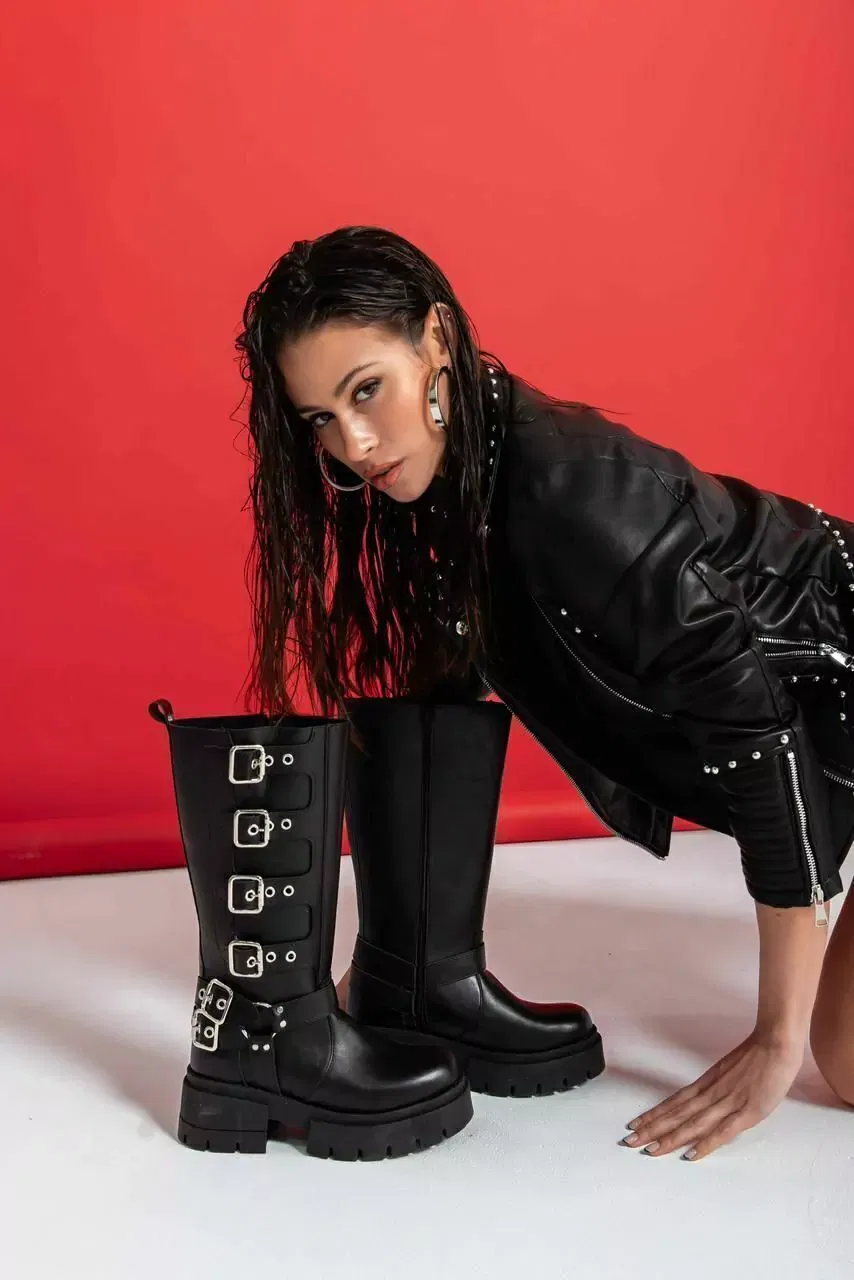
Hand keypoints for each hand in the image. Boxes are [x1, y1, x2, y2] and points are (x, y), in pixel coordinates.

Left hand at [621, 1029, 804, 1160]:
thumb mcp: (729, 1071)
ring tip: (649, 1149)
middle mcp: (711, 1093)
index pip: (675, 1102)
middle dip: (652, 1129)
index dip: (655, 1114)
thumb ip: (717, 1087)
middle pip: (676, 1114)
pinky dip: (706, 1143)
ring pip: (692, 1124)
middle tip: (629, 1141)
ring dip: (670, 1138)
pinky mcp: (747, 1112)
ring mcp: (727, 1103)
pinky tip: (691, 1154)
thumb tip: (706, 1101)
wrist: (776, 1043)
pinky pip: (723, 1131)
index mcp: (707, 1083)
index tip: (636, 1124)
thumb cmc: (757, 1055)